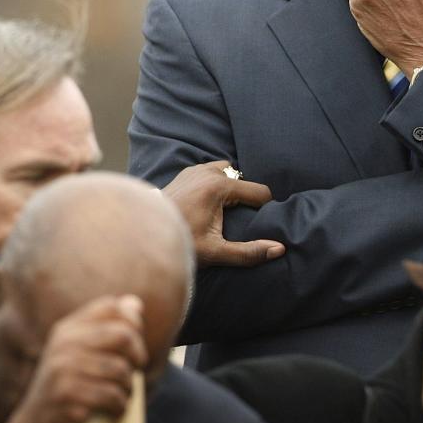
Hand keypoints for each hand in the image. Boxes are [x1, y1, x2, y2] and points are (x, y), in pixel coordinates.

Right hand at [0, 295, 147, 422]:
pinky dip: (120, 406)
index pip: (110, 306)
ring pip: (122, 369)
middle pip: (123, 335)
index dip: (132, 322)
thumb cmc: (67, 390)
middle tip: (133, 372)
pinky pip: (113, 395)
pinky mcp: (67, 395)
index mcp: (67, 329)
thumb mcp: (80, 354)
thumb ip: (108, 329)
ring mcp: (63, 369)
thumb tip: (136, 303)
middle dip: (137, 356)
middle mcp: (63, 344)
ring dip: (128, 388)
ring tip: (118, 396)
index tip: (132, 345)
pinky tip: (112, 411)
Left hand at [161, 162, 284, 265]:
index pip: (259, 192)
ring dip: (232, 187)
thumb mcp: (215, 252)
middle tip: (244, 218)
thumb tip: (279, 249)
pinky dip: (217, 182)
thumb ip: (248, 252)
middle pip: (244, 180)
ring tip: (229, 209)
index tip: (262, 222)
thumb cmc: (180, 242)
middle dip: (248, 197)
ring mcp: (195, 170)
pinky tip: (212, 203)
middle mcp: (209, 171)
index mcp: (220, 186)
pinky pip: (211, 171)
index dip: (266, 208)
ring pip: (228, 171)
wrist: (142, 233)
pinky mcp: (186, 173)